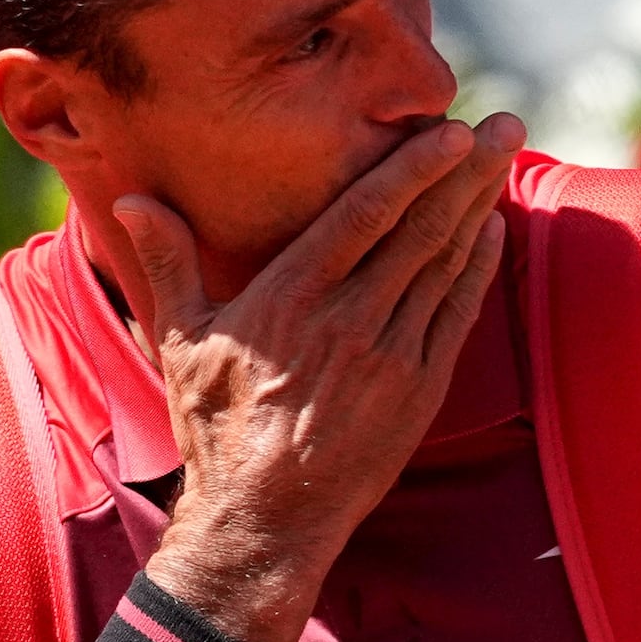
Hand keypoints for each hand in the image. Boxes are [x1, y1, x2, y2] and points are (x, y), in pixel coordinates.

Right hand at [98, 112, 521, 641]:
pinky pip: (455, 315)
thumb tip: (132, 198)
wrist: (265, 520)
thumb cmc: (217, 429)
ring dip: (479, 206)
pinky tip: (492, 228)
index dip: (410, 169)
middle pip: (419, 229)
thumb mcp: (183, 342)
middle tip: (505, 121)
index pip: (363, 215)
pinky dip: (477, 269)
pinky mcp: (419, 391)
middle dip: (467, 172)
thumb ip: (168, 262)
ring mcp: (391, 356)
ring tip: (508, 156)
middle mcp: (349, 321)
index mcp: (292, 299)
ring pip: (444, 264)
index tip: (447, 131)